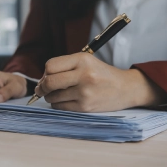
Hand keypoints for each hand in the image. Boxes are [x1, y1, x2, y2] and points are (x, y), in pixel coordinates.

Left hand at [35, 53, 166, 111]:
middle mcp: (84, 75)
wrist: (125, 88)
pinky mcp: (85, 106)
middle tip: (43, 89)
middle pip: (49, 82)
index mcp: (83, 60)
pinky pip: (60, 107)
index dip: (45, 72)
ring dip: (50, 96)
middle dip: (42, 87)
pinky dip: (58, 104)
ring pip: (52, 96)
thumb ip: (65, 67)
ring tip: (59, 94)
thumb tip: (41, 82)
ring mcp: (84, 92)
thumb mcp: (87, 62)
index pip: (50, 66)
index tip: (47, 76)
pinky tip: (66, 100)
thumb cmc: (102, 74)